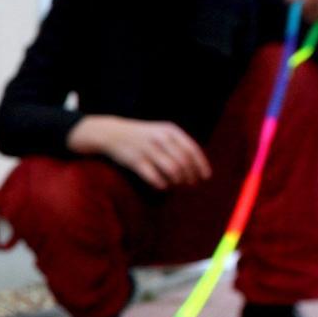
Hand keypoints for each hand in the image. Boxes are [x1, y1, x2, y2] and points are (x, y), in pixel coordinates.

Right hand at [67, 116, 211, 189]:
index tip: (205, 177)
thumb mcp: (161, 132)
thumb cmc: (142, 136)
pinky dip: (162, 185)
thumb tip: (198, 167)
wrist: (112, 133)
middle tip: (190, 184)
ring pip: (172, 171)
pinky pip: (155, 178)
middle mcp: (160, 138)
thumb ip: (179, 145)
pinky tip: (162, 186)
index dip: (201, 165)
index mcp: (170, 130)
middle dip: (189, 176)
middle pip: (183, 162)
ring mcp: (147, 149)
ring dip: (177, 182)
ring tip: (176, 185)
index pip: (192, 150)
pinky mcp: (135, 161)